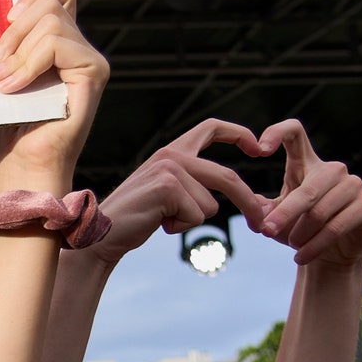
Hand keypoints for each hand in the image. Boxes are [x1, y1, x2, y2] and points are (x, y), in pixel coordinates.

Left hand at [0, 0, 106, 192]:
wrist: (21, 164)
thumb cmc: (7, 126)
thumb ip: (2, 45)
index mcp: (59, 44)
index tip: (4, 21)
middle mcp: (79, 48)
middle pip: (51, 2)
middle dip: (13, 30)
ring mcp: (90, 59)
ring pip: (51, 22)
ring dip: (17, 52)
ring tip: (1, 82)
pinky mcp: (93, 72)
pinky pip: (58, 44)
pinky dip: (29, 64)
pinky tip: (13, 88)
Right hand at [80, 118, 268, 264]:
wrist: (100, 234)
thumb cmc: (136, 219)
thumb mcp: (169, 195)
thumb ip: (197, 187)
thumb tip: (250, 200)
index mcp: (172, 152)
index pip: (212, 128)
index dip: (239, 134)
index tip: (260, 148)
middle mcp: (172, 154)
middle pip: (227, 177)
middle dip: (249, 202)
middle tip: (262, 222)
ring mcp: (169, 168)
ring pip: (210, 204)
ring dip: (191, 221)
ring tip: (162, 220)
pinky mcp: (167, 186)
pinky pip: (197, 215)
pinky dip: (181, 227)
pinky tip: (157, 223)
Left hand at [248, 120, 361, 267]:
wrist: (333, 251)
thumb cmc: (300, 228)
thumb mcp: (275, 216)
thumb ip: (259, 208)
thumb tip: (245, 205)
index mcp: (306, 162)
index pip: (294, 132)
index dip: (277, 133)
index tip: (257, 150)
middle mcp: (332, 169)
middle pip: (306, 190)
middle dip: (284, 214)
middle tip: (266, 232)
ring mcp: (353, 184)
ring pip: (319, 211)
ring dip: (300, 234)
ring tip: (291, 246)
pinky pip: (336, 226)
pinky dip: (315, 245)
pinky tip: (301, 257)